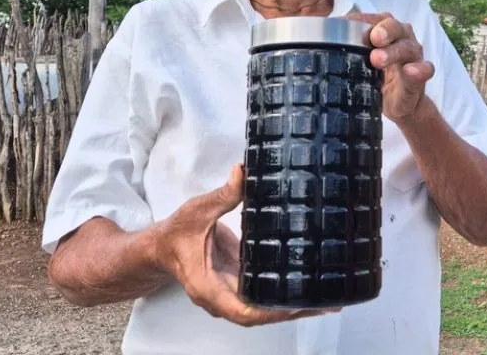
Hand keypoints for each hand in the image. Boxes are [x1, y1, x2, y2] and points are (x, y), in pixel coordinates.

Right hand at [152, 163, 338, 326]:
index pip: (242, 312)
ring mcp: (230, 292)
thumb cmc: (175, 233)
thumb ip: (222, 195)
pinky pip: (261, 295)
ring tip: (326, 300)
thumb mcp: (197, 210)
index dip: (271, 312)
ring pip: (263, 308)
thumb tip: (242, 172)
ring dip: (292, 306)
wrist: (161, 246)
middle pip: (260, 314)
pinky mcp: (237, 283)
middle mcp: (220, 296)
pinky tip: (305, 285)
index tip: (296, 306)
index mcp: (208, 286)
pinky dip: (283, 294)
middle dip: (292, 311)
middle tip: (326, 303)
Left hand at [347, 12, 434, 121]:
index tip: (343, 24)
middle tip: (372, 38)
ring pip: (407, 47)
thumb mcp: (358, 60)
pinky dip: (420, 69)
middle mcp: (402, 37)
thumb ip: (343, 46)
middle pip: (395, 27)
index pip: (373, 19)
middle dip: (383, 30)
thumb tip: (308, 35)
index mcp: (385, 30)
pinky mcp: (420, 75)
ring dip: (393, 52)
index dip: (360, 20)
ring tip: (378, 59)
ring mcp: (413, 55)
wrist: (398, 103)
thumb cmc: (375, 76)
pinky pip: (426, 69)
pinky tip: (413, 71)